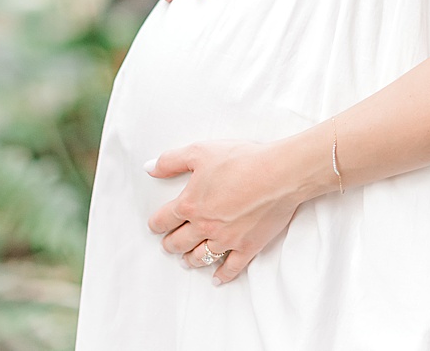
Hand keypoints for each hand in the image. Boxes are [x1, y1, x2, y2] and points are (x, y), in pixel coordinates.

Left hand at [146, 139, 310, 284]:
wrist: (280, 173)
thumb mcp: (201, 151)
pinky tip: (216, 279)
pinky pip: (231, 268)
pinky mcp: (247, 246)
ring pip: (200, 257)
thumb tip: (149, 168)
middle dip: (170, 244)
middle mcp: (204, 227)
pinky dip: (222, 275)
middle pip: (178, 243)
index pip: (163, 221)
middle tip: (169, 244)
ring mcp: (226, 239)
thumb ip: (171, 160)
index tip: (157, 225)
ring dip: (190, 259)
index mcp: (190, 205)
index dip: (157, 223)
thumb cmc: (243, 160)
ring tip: (187, 260)